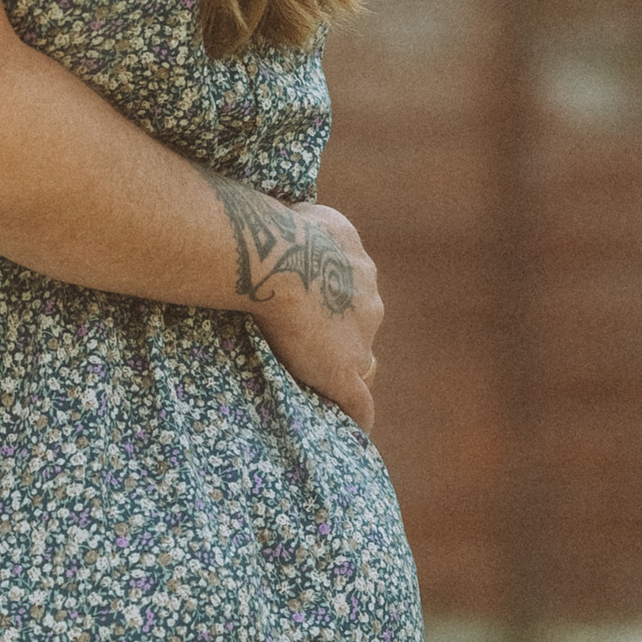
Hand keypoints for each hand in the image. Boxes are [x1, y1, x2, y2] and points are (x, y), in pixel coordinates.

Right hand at [218, 186, 381, 429]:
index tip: (310, 307)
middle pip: (362, 323)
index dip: (331, 299)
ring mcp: (359, 339)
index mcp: (355, 259)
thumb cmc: (273, 229)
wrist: (277, 258)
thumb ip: (301, 225)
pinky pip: (360, 404)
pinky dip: (357, 417)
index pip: (352, 286)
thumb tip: (278, 224)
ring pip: (363, 362)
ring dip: (346, 370)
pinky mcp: (345, 372)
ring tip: (323, 386)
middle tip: (308, 344)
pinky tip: (351, 429)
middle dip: (341, 332)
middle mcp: (368, 297)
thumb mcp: (298, 211)